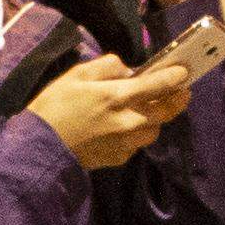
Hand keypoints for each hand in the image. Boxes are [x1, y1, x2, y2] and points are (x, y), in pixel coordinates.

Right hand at [22, 55, 194, 174]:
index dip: (175, 77)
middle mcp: (127, 121)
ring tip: (153, 109)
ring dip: (158, 118)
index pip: (157, 85)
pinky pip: (137, 144)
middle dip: (177, 99)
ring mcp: (125, 143)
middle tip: (183, 91)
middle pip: (165, 111)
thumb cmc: (55, 106)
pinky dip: (138, 134)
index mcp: (117, 96)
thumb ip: (107, 67)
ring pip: (154, 130)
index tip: (185, 72)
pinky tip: (127, 127)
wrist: (40, 147)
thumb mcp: (77, 75)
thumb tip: (127, 69)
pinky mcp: (118, 158)